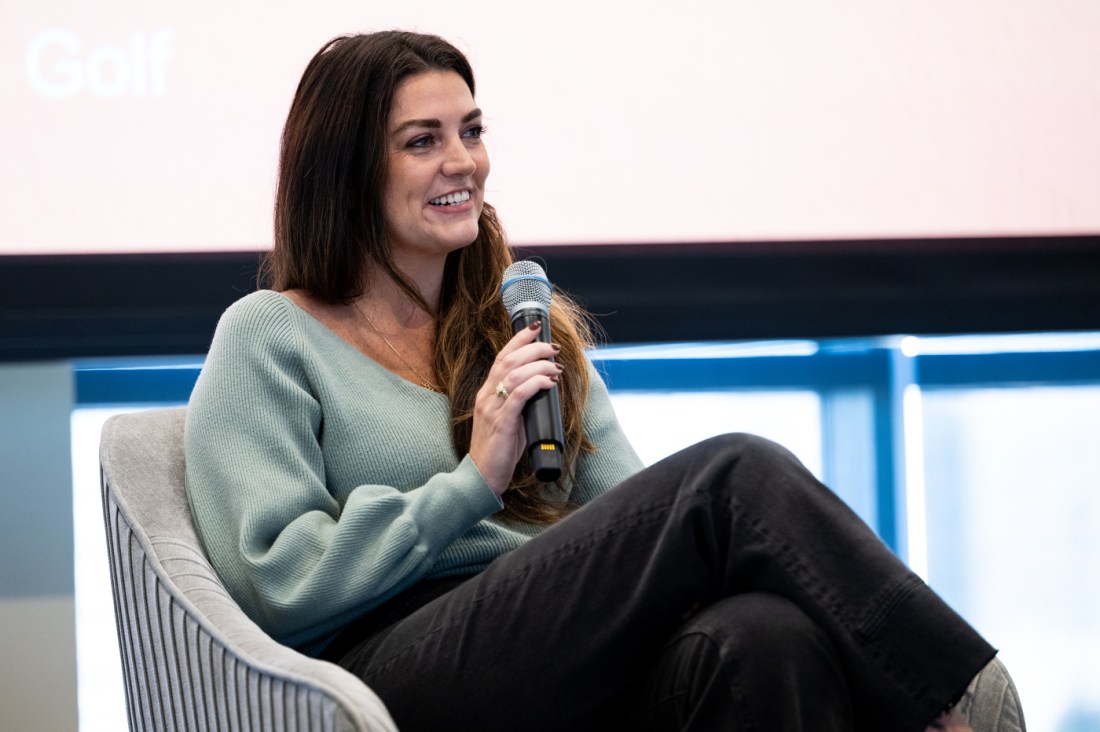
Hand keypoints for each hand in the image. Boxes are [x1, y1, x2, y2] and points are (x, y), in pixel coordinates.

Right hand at [468, 321, 562, 495]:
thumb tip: (543, 387)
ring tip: (555, 366)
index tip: (535, 328)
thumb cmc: (499, 449)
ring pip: (514, 374)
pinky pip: (519, 394)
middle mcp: (486, 396)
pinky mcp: (501, 422)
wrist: (482, 476)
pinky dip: (535, 383)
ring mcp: (492, 409)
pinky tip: (548, 382)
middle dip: (533, 348)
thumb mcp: (510, 420)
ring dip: (538, 365)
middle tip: (553, 347)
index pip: (501, 357)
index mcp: (487, 393)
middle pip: (508, 360)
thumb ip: (520, 402)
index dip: (518, 339)